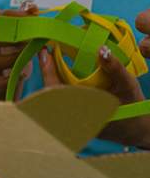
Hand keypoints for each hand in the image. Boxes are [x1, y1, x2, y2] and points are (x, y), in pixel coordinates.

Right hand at [0, 3, 36, 99]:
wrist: (6, 73)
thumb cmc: (15, 47)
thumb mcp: (19, 30)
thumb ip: (24, 17)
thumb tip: (32, 7)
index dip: (16, 16)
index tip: (34, 17)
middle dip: (10, 38)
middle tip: (29, 39)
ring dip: (12, 58)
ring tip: (29, 57)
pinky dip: (9, 79)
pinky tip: (23, 74)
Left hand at [37, 11, 149, 148]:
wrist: (134, 128)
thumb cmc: (132, 105)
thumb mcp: (127, 85)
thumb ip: (114, 68)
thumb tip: (101, 49)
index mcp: (84, 109)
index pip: (55, 90)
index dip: (47, 71)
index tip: (44, 53)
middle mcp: (74, 116)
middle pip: (50, 93)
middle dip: (47, 72)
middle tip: (45, 52)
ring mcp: (71, 119)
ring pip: (52, 97)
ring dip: (51, 78)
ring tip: (50, 58)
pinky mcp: (72, 118)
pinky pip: (59, 100)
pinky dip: (57, 85)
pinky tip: (58, 72)